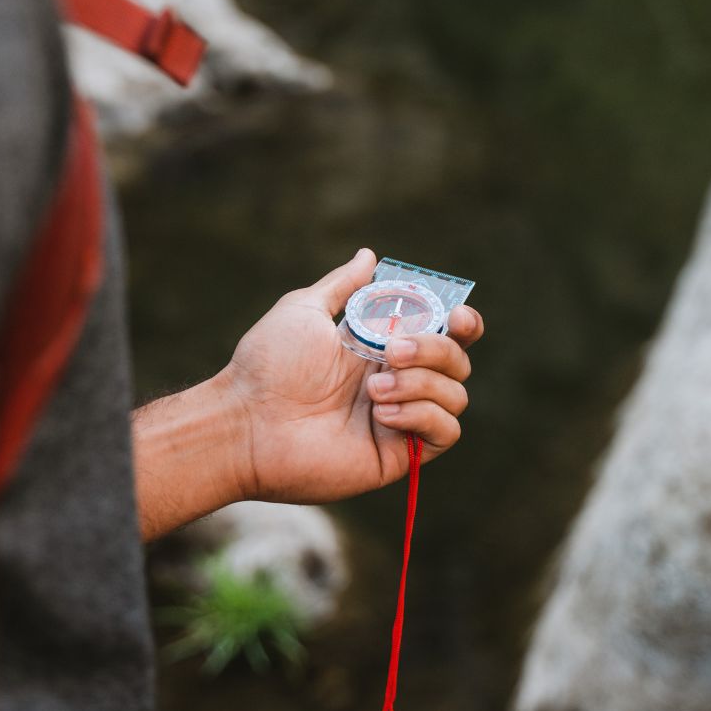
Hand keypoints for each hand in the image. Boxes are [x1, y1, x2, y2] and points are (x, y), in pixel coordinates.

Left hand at [218, 248, 483, 502]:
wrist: (248, 421)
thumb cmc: (268, 365)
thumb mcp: (305, 309)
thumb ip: (343, 285)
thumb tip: (368, 255)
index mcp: (381, 348)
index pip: (445, 335)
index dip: (462, 324)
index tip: (456, 316)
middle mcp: (397, 383)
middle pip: (457, 361)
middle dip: (434, 349)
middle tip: (390, 352)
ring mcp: (400, 419)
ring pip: (455, 395)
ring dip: (422, 384)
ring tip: (373, 390)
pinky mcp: (398, 454)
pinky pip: (445, 433)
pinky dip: (423, 416)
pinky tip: (382, 414)